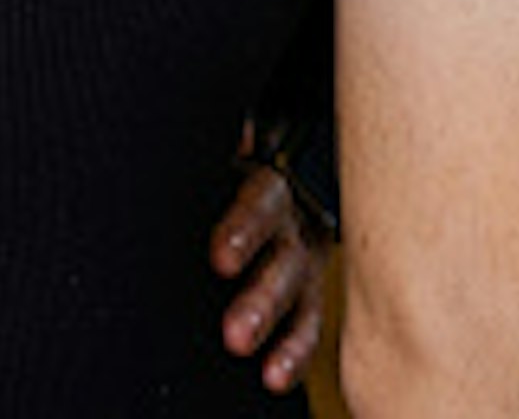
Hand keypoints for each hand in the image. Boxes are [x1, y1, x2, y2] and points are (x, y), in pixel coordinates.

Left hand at [210, 158, 328, 395]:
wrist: (282, 168)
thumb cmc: (236, 172)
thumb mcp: (227, 160)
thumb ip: (217, 154)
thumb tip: (210, 140)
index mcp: (267, 186)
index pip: (259, 204)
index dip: (242, 231)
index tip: (221, 260)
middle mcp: (293, 224)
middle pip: (282, 261)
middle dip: (261, 300)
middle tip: (235, 334)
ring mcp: (305, 261)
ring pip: (299, 298)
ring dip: (282, 335)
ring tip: (268, 370)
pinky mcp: (308, 291)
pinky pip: (308, 326)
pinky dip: (294, 353)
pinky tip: (277, 379)